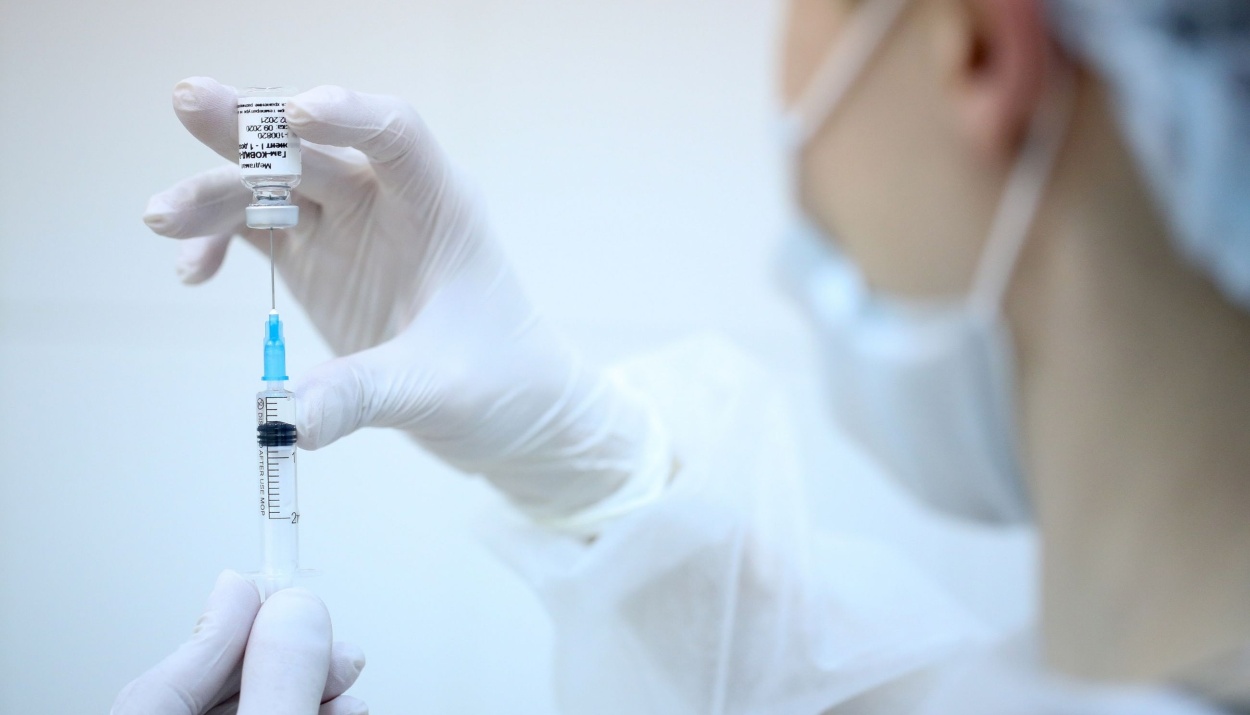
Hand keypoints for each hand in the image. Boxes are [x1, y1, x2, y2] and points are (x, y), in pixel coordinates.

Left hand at [111, 571, 365, 714]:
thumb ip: (279, 682)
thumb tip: (294, 611)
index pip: (168, 676)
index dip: (223, 622)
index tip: (254, 580)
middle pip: (209, 692)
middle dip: (277, 655)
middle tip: (320, 634)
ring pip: (243, 711)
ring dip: (300, 686)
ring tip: (343, 676)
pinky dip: (298, 713)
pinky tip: (336, 708)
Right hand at [143, 78, 668, 522]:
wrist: (513, 415)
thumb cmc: (502, 384)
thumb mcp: (438, 390)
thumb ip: (363, 395)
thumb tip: (286, 420)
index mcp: (440, 207)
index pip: (396, 134)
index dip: (348, 113)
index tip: (297, 114)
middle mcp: (390, 203)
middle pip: (315, 146)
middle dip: (252, 129)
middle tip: (190, 101)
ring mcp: (349, 228)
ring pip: (274, 185)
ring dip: (218, 192)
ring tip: (161, 219)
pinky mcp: (319, 261)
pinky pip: (257, 229)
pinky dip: (220, 240)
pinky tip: (193, 272)